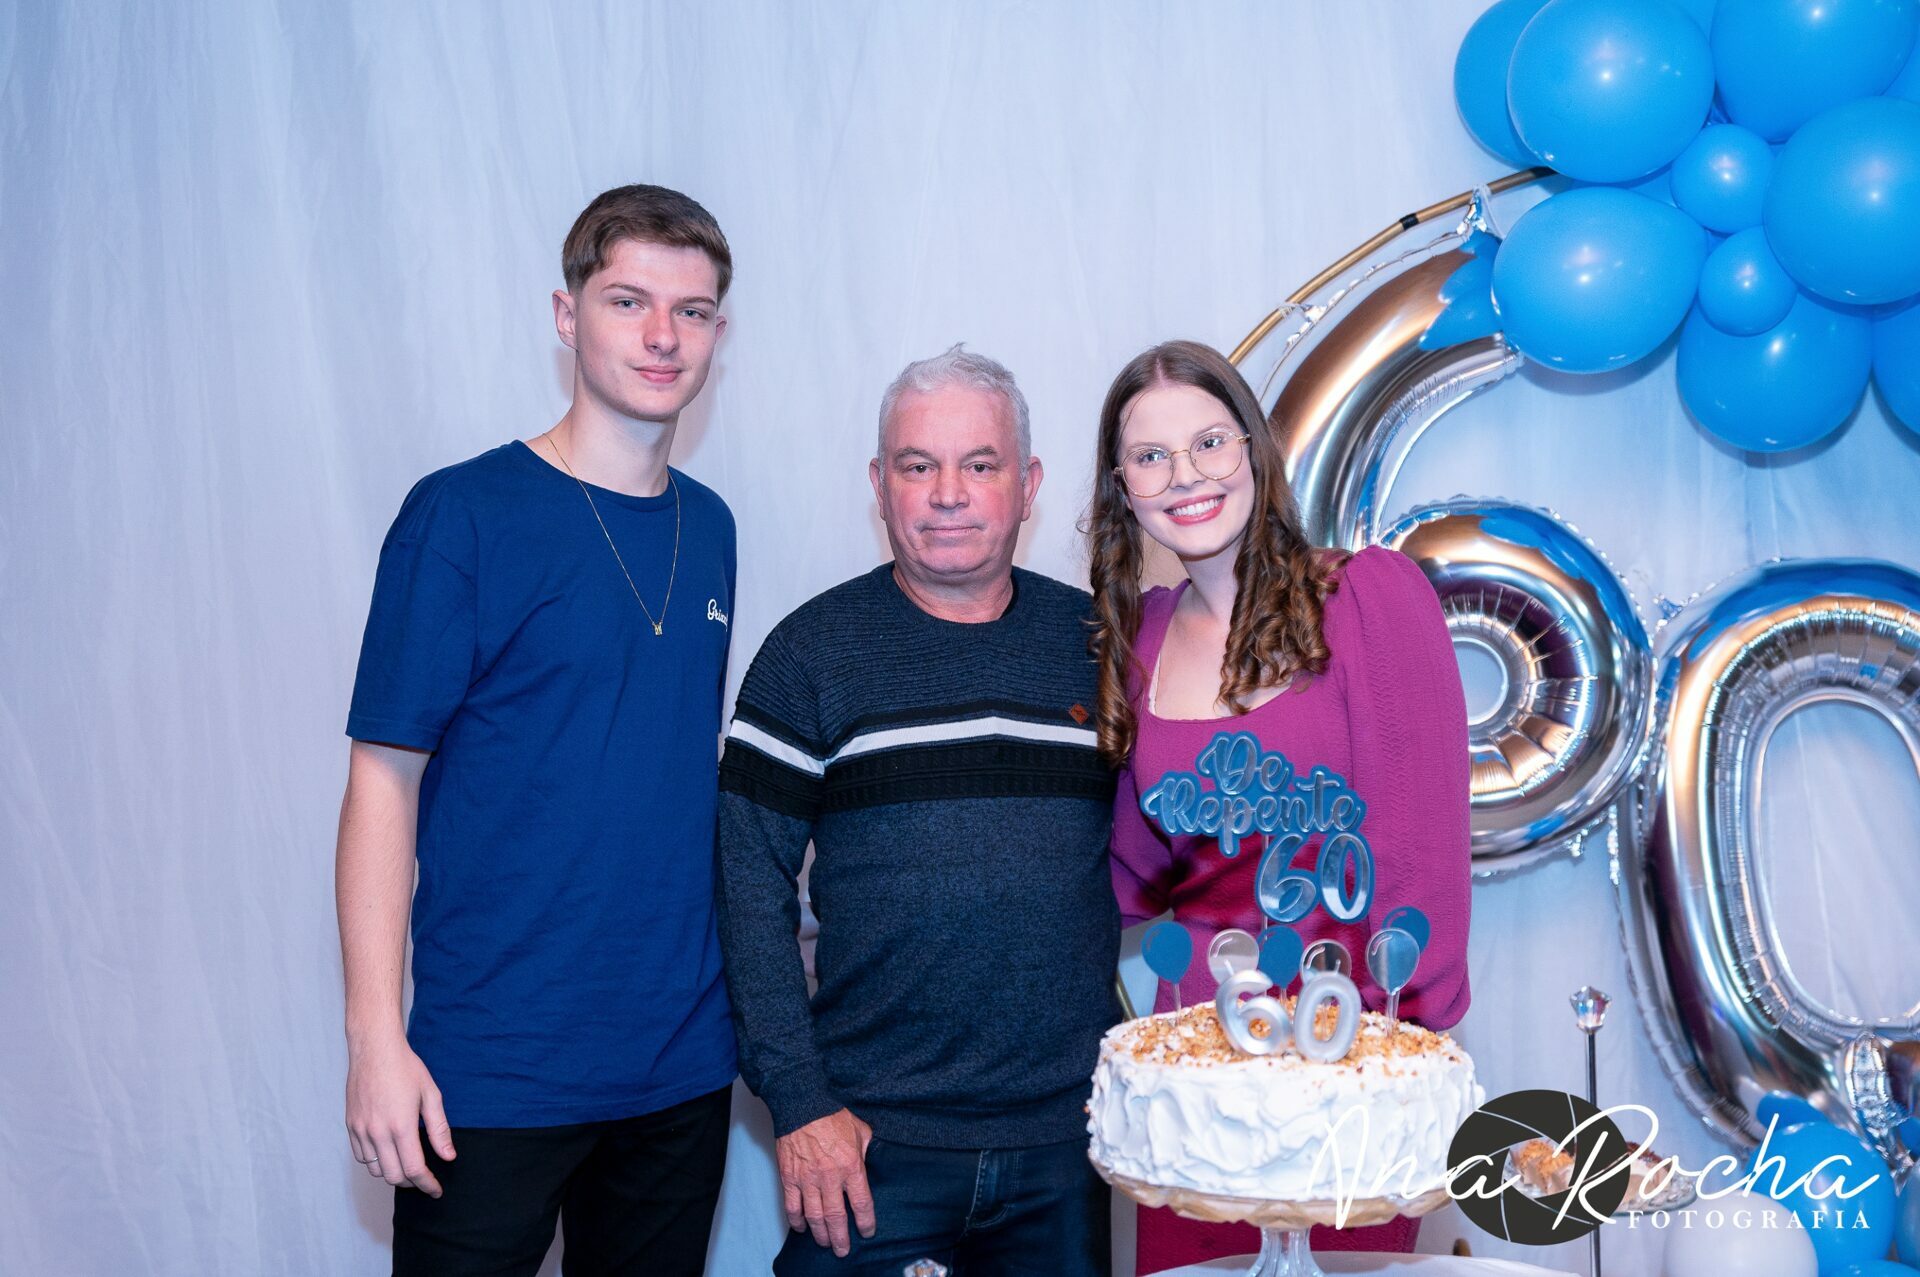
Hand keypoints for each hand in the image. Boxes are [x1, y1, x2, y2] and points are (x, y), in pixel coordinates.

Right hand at [345, 1031, 455, 1196]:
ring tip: (407, 1165)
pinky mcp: (351, 1126)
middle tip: (424, 1178)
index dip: (427, 1184)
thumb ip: (439, 1129)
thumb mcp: (431, 1095)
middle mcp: (378, 1132)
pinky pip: (361, 1156)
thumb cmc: (406, 1068)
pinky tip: (388, 1153)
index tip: (436, 1190)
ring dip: (393, 1173)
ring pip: (375, 1170)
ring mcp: (361, 1130)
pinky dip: (376, 1162)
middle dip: (412, 1182)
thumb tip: (448, 1156)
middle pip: (394, 1176)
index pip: (414, 1169)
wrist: (375, 1049)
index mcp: (401, 1126)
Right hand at [775, 1108, 874, 1255]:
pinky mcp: (789, 1177)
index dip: (866, 1222)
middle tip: (843, 1250)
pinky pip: (792, 1206)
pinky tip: (801, 1228)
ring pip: (814, 1216)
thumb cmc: (833, 1116)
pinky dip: (796, 1220)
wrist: (803, 1105)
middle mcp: (830, 1177)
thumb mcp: (861, 1131)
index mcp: (851, 1166)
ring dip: (820, 1233)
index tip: (867, 1231)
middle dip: (841, 1237)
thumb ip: (868, 1151)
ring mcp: (807, 1179)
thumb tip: (873, 1163)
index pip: (862, 1203)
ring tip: (825, 1242)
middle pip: (836, 1217)